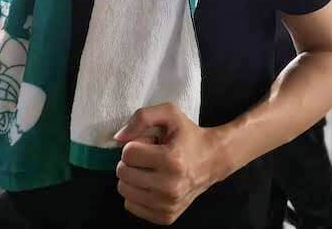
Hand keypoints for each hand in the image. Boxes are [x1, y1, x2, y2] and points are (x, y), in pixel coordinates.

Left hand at [113, 103, 224, 225]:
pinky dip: (137, 193)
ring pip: (124, 191)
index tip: (151, 144)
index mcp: (171, 160)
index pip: (128, 154)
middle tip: (151, 157)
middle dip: (132, 161)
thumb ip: (141, 117)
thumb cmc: (189, 135)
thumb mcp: (169, 113)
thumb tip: (117, 138)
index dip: (135, 144)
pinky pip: (131, 205)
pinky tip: (152, 184)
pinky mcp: (166, 217)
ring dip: (133, 177)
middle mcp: (170, 187)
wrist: (213, 160)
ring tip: (152, 170)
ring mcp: (168, 205)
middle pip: (123, 173)